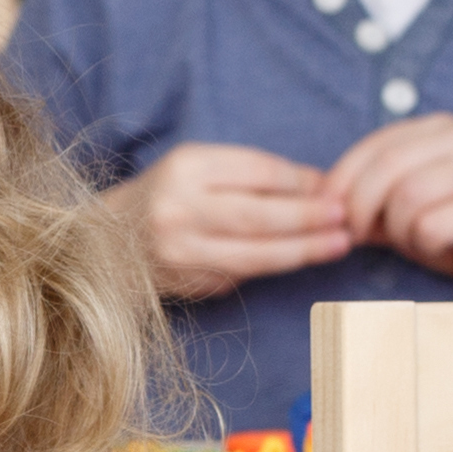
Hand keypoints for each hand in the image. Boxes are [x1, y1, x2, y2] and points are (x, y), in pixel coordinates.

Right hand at [114, 141, 351, 300]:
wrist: (108, 243)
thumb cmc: (168, 195)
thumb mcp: (200, 167)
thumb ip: (253, 173)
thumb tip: (317, 186)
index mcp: (184, 169)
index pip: (255, 172)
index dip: (299, 181)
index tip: (331, 188)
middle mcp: (178, 211)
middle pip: (257, 216)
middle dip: (307, 219)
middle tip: (344, 217)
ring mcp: (181, 254)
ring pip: (255, 255)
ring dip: (302, 250)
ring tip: (338, 244)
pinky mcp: (190, 284)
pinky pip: (242, 275)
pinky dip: (274, 267)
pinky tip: (299, 258)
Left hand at [325, 114, 452, 300]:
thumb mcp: (401, 207)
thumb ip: (365, 194)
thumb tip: (318, 197)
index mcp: (442, 127)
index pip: (375, 145)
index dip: (341, 181)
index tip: (330, 213)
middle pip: (387, 168)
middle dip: (360, 207)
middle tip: (357, 236)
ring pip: (407, 197)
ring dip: (397, 230)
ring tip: (413, 240)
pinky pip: (431, 225)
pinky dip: (423, 244)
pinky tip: (440, 246)